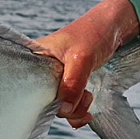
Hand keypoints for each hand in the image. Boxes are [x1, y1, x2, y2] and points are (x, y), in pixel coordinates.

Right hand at [33, 0, 139, 127]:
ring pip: (56, 104)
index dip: (40, 101)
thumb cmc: (93, 33)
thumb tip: (63, 110)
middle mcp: (41, 68)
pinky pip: (65, 103)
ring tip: (88, 97)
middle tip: (83, 98)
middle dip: (64, 107)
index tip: (62, 102)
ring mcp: (54, 76)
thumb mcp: (82, 59)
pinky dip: (76, 110)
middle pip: (42, 100)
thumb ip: (71, 84)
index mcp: (35, 58)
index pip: (26, 87)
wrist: (112, 27)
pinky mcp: (66, 82)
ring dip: (73, 109)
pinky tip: (87, 111)